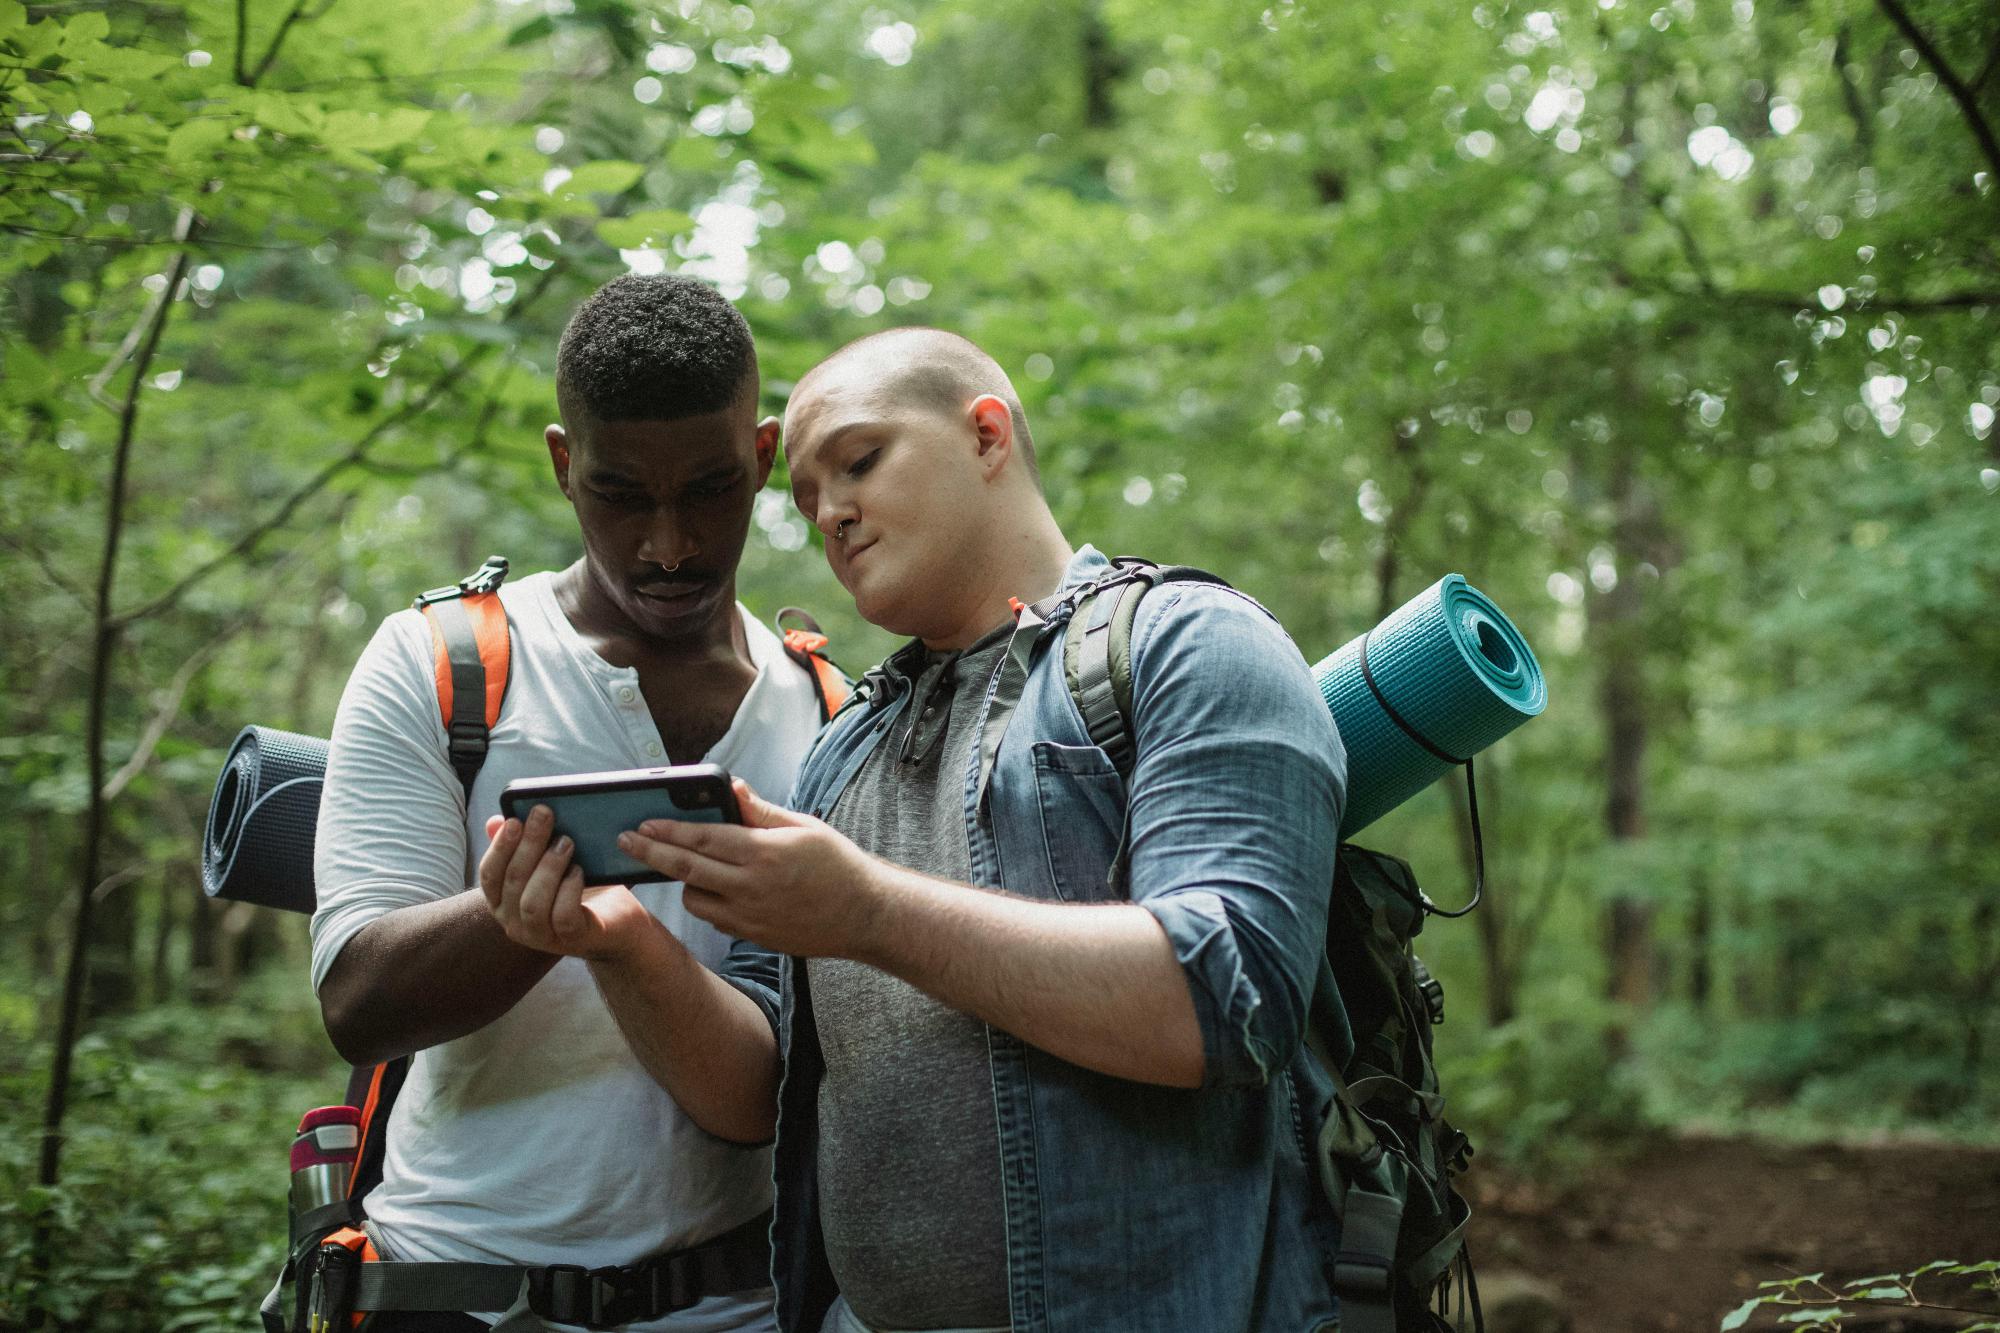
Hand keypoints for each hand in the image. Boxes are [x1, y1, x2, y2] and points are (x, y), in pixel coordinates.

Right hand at [478, 807, 654, 961]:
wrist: (616, 923)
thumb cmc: (577, 889)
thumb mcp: (548, 864)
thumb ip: (521, 846)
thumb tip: (497, 821)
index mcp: (503, 902)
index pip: (489, 875)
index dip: (499, 847)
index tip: (514, 820)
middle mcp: (514, 922)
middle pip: (513, 882)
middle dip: (528, 845)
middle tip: (545, 815)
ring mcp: (541, 936)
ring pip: (532, 903)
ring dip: (548, 868)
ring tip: (566, 842)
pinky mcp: (571, 939)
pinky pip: (563, 917)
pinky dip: (569, 890)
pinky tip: (579, 871)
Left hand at [618, 780, 885, 957]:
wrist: (864, 915)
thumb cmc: (837, 865)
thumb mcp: (803, 827)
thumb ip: (760, 810)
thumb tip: (730, 787)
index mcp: (764, 853)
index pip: (703, 838)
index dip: (669, 830)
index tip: (642, 823)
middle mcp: (752, 886)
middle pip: (687, 869)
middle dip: (652, 853)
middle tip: (626, 841)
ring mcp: (750, 916)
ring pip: (695, 899)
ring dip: (684, 881)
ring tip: (685, 866)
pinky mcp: (753, 936)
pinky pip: (715, 919)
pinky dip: (708, 902)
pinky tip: (715, 889)